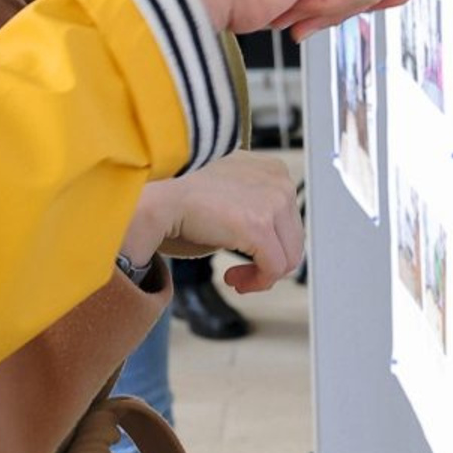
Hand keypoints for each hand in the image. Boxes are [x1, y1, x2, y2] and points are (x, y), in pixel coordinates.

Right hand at [120, 154, 302, 291]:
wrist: (158, 201)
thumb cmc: (183, 201)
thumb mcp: (231, 199)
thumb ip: (256, 211)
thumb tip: (276, 246)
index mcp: (272, 169)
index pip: (290, 219)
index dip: (272, 245)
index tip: (248, 257)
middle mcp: (278, 180)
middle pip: (294, 239)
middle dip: (268, 264)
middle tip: (240, 275)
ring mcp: (271, 201)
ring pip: (289, 257)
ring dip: (262, 276)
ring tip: (235, 279)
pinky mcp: (258, 226)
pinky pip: (274, 268)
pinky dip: (256, 282)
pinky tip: (232, 280)